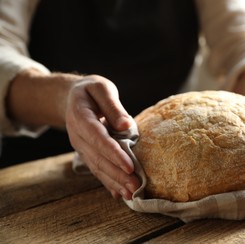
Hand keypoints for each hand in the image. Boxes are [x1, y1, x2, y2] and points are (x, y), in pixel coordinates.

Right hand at [65, 75, 140, 198]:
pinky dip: (108, 182)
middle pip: (99, 158)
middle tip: (135, 186)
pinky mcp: (87, 153)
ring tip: (131, 194)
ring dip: (115, 182)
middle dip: (118, 174)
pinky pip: (97, 169)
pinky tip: (119, 194)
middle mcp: (78, 136)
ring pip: (98, 167)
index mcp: (81, 118)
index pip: (98, 138)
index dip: (113, 153)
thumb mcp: (101, 88)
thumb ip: (112, 105)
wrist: (71, 97)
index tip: (129, 166)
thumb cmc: (91, 91)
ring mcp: (81, 147)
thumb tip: (125, 125)